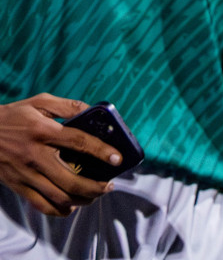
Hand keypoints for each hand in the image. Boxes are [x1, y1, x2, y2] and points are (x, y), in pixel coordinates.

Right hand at [0, 95, 117, 215]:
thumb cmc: (13, 116)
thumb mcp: (39, 102)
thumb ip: (68, 106)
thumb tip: (93, 111)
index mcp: (43, 132)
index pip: (79, 142)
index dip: (101, 151)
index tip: (118, 158)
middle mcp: (35, 156)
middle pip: (71, 179)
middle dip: (95, 186)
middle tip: (109, 186)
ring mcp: (25, 174)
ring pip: (58, 196)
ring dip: (81, 199)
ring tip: (95, 195)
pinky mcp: (17, 185)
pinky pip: (39, 205)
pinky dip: (58, 210)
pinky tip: (71, 206)